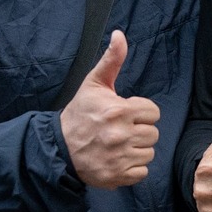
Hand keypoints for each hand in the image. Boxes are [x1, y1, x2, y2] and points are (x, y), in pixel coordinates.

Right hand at [58, 31, 160, 189]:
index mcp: (119, 111)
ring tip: (117, 144)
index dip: (140, 113)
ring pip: (149, 153)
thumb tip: (120, 34)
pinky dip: (132, 168)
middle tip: (119, 130)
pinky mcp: (117, 176)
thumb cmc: (79, 114)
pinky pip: (142, 172)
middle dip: (139, 131)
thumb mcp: (94, 84)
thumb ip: (111, 60)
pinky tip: (117, 159)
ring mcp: (120, 157)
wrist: (57, 147)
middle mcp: (121, 135)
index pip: (153, 112)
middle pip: (153, 133)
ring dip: (136, 150)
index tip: (124, 114)